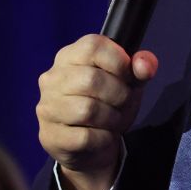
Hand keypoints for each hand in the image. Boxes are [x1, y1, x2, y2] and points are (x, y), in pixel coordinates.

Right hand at [35, 34, 157, 189]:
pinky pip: (85, 136)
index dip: (119, 61)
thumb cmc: (109, 102)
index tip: (128, 76)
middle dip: (119, 94)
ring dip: (111, 118)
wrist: (91, 143)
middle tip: (123, 103)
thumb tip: (144, 65)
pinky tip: (104, 135)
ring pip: (87, 109)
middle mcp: (52, 79)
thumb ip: (141, 68)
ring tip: (113, 119)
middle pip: (91, 79)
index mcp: (70, 56)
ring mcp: (47, 107)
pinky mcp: (49, 135)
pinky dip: (104, 138)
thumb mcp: (130, 81)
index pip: (93, 46)